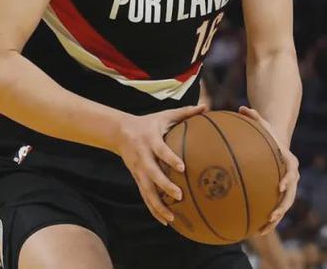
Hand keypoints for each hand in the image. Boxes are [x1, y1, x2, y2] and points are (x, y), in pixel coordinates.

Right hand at [113, 104, 206, 225]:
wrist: (120, 131)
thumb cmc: (149, 123)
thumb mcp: (164, 115)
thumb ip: (185, 112)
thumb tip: (206, 106)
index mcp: (150, 139)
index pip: (160, 150)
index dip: (170, 158)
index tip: (182, 167)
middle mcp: (142, 156)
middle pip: (152, 174)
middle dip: (164, 186)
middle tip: (179, 195)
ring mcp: (138, 169)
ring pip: (146, 190)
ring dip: (158, 205)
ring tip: (172, 218)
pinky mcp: (137, 178)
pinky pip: (145, 196)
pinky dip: (154, 210)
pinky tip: (166, 221)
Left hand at [239, 106, 299, 233]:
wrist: (280, 143)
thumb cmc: (268, 133)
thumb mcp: (263, 124)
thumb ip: (254, 116)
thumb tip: (241, 107)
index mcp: (289, 160)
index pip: (290, 171)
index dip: (286, 180)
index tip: (279, 187)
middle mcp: (291, 176)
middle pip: (290, 194)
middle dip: (282, 206)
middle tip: (272, 214)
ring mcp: (288, 186)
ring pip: (284, 206)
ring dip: (275, 218)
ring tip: (263, 229)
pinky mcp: (281, 193)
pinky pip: (276, 207)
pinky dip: (268, 219)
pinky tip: (256, 230)